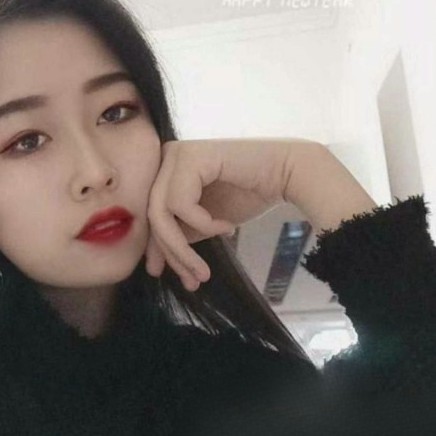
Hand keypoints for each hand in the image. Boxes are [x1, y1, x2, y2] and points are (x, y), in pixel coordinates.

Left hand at [144, 138, 319, 288]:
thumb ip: (178, 235)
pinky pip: (181, 204)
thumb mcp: (202, 222)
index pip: (149, 216)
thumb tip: (152, 264)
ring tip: (205, 268)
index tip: (161, 274)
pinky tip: (227, 227)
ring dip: (183, 249)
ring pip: (161, 214)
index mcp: (164, 172)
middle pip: (152, 216)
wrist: (287, 174)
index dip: (155, 248)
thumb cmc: (247, 195)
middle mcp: (164, 158)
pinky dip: (204, 223)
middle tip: (193, 280)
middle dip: (172, 254)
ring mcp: (175, 154)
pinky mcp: (190, 156)